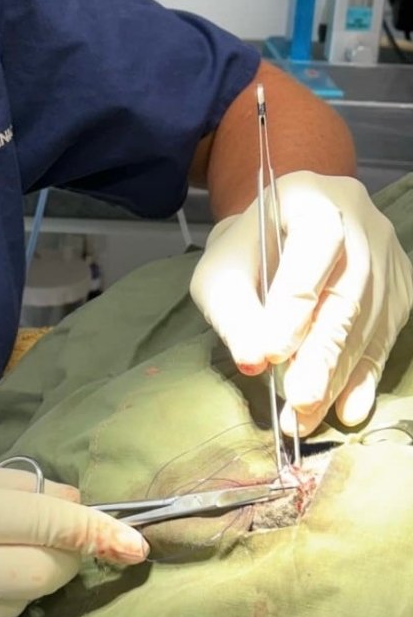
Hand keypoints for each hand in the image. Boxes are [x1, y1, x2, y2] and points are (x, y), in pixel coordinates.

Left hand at [191, 171, 412, 433]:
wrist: (281, 228)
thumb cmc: (246, 250)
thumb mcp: (221, 270)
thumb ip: (232, 310)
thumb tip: (253, 362)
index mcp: (311, 198)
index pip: (312, 249)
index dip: (293, 303)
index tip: (269, 353)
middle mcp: (361, 222)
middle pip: (347, 293)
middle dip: (319, 354)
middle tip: (297, 402)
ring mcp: (387, 256)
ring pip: (367, 322)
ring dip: (336, 376)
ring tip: (305, 418)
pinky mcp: (400, 290)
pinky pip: (385, 338)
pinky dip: (362, 377)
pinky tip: (345, 409)